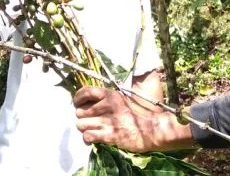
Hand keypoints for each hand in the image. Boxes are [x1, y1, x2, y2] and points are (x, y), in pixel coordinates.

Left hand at [73, 87, 194, 152]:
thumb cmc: (137, 114)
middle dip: (82, 117)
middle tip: (89, 120)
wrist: (152, 128)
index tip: (77, 103)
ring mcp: (108, 121)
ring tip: (92, 129)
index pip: (85, 92)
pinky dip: (88, 138)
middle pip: (80, 111)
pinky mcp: (110, 135)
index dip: (77, 98)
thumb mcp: (122, 100)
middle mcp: (107, 106)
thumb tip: (88, 102)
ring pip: (81, 124)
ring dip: (85, 128)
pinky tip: (93, 138)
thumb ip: (106, 99)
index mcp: (110, 95)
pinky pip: (88, 136)